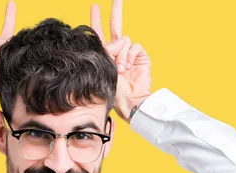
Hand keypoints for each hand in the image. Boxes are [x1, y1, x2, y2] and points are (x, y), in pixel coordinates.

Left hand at [91, 0, 151, 120]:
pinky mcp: (140, 56)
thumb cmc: (113, 90)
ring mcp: (129, 54)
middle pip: (116, 26)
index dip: (96, 20)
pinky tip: (129, 68)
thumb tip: (120, 39)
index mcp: (105, 54)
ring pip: (124, 40)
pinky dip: (130, 56)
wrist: (128, 101)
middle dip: (116, 10)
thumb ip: (107, 50)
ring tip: (121, 71)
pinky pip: (134, 46)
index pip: (99, 33)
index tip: (94, 6)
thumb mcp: (103, 68)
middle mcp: (117, 51)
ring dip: (121, 55)